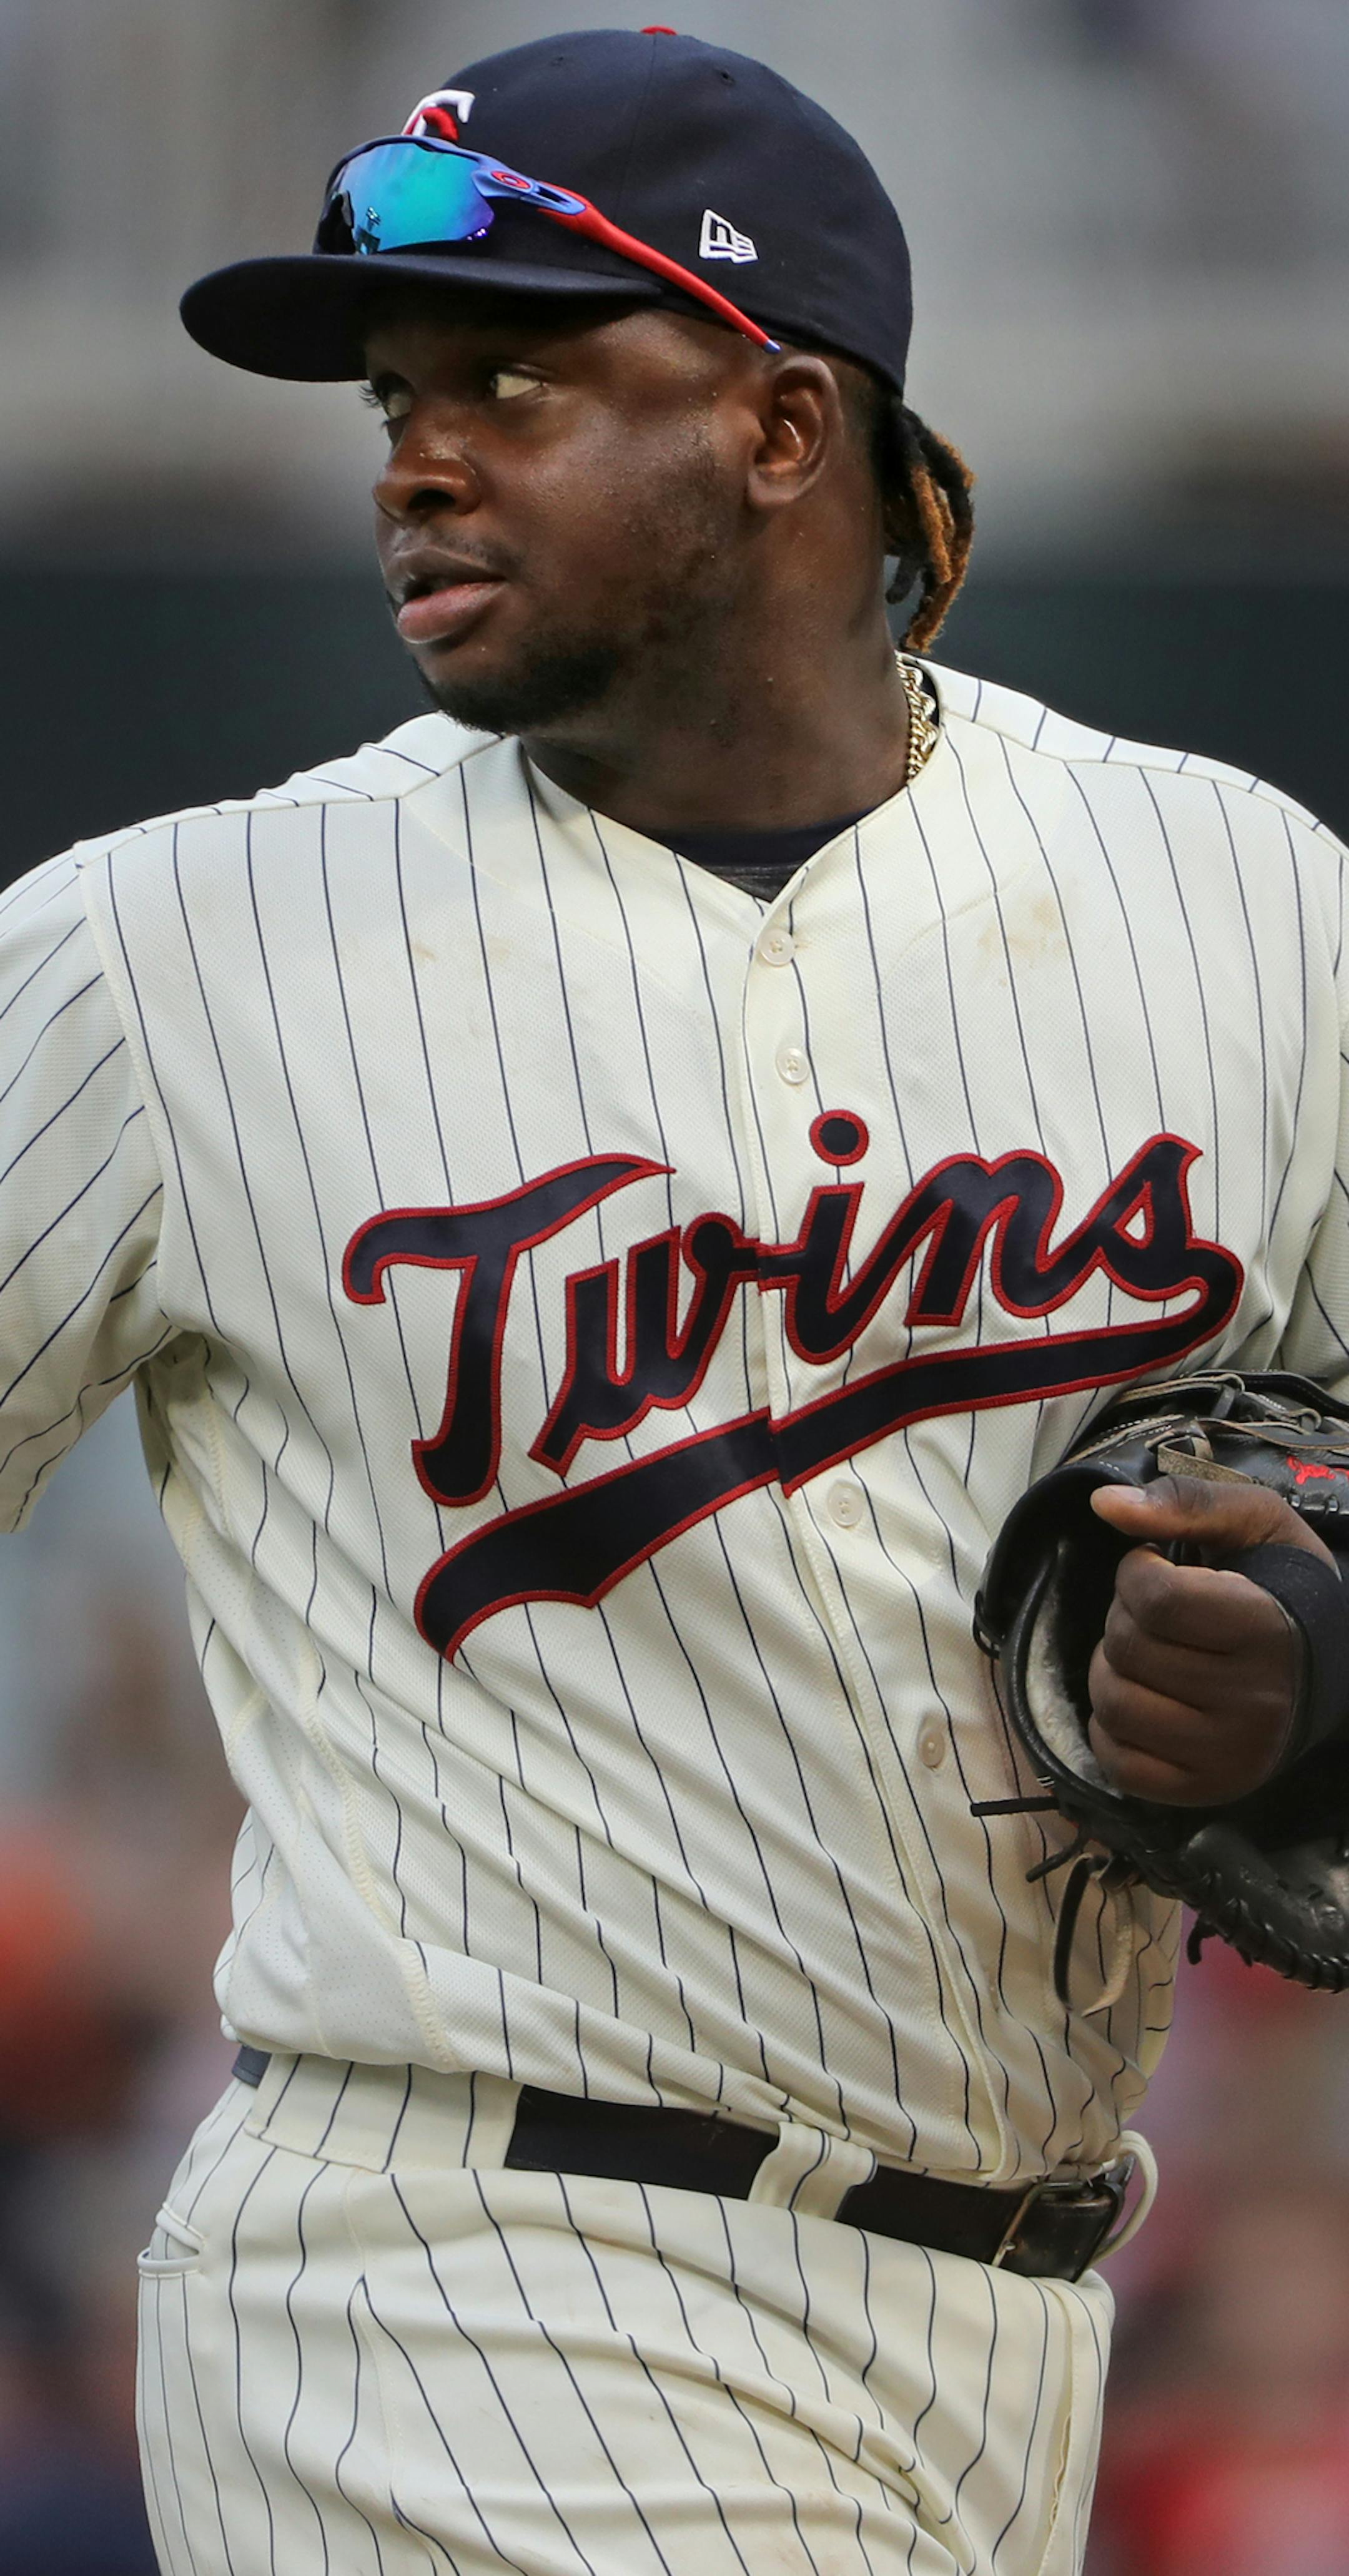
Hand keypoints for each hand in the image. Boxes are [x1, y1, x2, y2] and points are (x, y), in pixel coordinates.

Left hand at [1086, 1474, 1337, 1805]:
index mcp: (1267, 1630)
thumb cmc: (1280, 1587)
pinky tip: (1142, 1700)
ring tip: (1146, 1656)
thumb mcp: (1254, 1523)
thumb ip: (1185, 1502)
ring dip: (1111, 1669)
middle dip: (1123, 1618)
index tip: (1154, 1568)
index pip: (1157, 1600)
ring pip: (1115, 1706)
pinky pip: (1120, 1766)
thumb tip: (1102, 1502)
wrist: (1323, 1667)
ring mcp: (1230, 1755)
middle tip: (1154, 1616)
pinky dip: (1111, 1730)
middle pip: (1128, 1650)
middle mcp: (1254, 1702)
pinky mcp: (1206, 1790)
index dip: (1136, 1572)